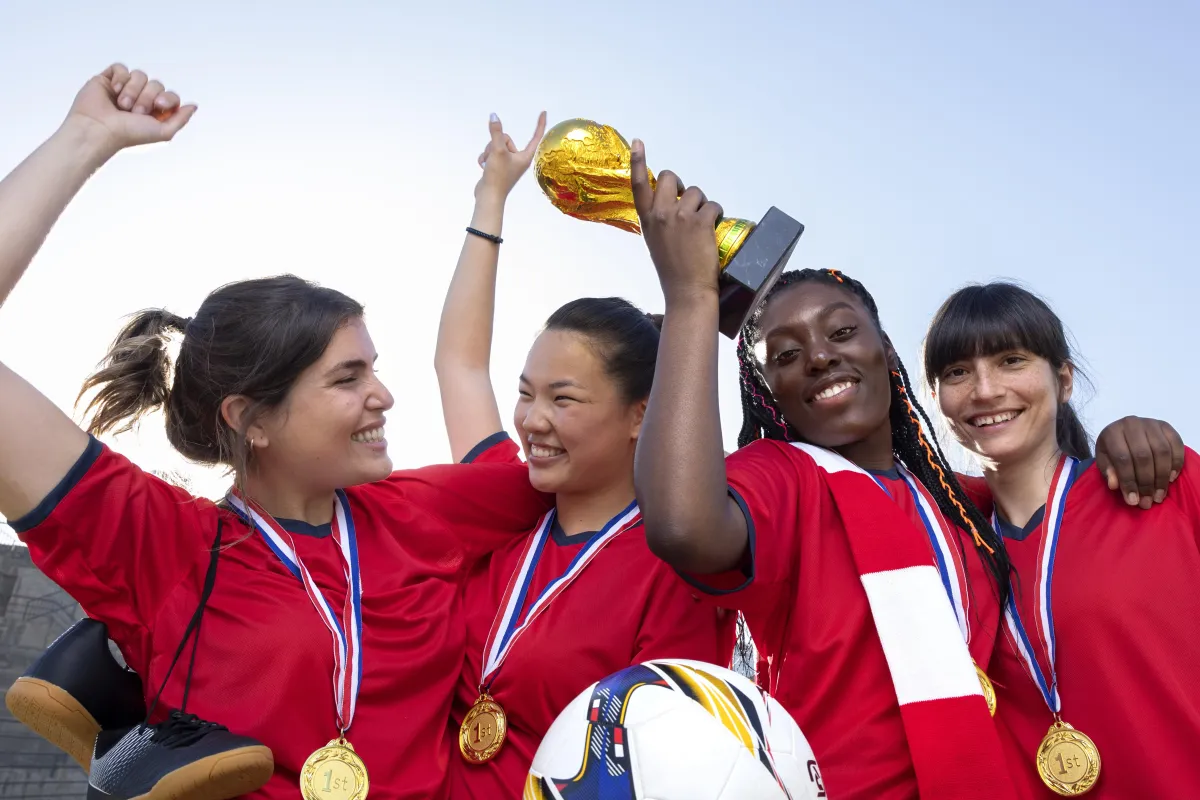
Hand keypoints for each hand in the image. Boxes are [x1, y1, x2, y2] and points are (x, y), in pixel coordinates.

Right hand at [62, 64, 196, 156]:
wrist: (99, 130)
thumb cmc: (129, 135)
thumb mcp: (163, 132)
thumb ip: (180, 119)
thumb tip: (194, 105)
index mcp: (153, 112)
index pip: (170, 95)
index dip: (168, 98)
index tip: (159, 106)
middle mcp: (139, 99)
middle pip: (156, 84)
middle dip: (147, 97)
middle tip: (135, 111)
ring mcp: (123, 88)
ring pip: (139, 75)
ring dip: (133, 91)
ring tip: (122, 105)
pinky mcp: (107, 79)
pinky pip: (121, 67)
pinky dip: (120, 78)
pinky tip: (113, 91)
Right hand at [475, 111, 546, 202]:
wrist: (488, 196)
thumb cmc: (497, 176)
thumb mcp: (497, 150)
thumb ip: (496, 132)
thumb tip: (494, 116)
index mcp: (525, 157)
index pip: (535, 136)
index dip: (540, 124)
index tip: (544, 112)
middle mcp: (518, 159)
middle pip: (505, 139)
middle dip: (495, 144)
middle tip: (494, 158)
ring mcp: (508, 163)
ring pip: (496, 146)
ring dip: (488, 152)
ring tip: (488, 164)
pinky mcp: (498, 167)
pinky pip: (490, 154)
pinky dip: (485, 158)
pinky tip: (483, 167)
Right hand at [629, 139, 722, 304]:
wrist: (686, 291)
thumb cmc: (672, 270)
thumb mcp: (656, 241)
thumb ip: (660, 220)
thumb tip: (675, 202)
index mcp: (647, 220)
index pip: (639, 185)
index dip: (639, 161)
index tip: (638, 142)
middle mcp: (660, 214)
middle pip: (672, 178)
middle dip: (683, 186)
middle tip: (689, 204)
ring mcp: (680, 217)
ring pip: (696, 192)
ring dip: (703, 205)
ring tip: (701, 227)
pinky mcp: (700, 222)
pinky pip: (713, 205)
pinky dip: (717, 215)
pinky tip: (713, 230)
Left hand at [1094, 416, 1184, 507]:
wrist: (1123, 431)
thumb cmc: (1112, 448)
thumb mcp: (1104, 460)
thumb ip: (1108, 472)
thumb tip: (1115, 485)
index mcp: (1112, 432)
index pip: (1122, 458)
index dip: (1128, 481)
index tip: (1133, 500)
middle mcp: (1132, 424)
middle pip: (1143, 456)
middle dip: (1146, 483)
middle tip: (1148, 501)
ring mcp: (1151, 423)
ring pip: (1162, 452)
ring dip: (1162, 477)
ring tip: (1159, 495)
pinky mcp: (1166, 426)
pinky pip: (1176, 445)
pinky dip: (1176, 464)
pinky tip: (1171, 479)